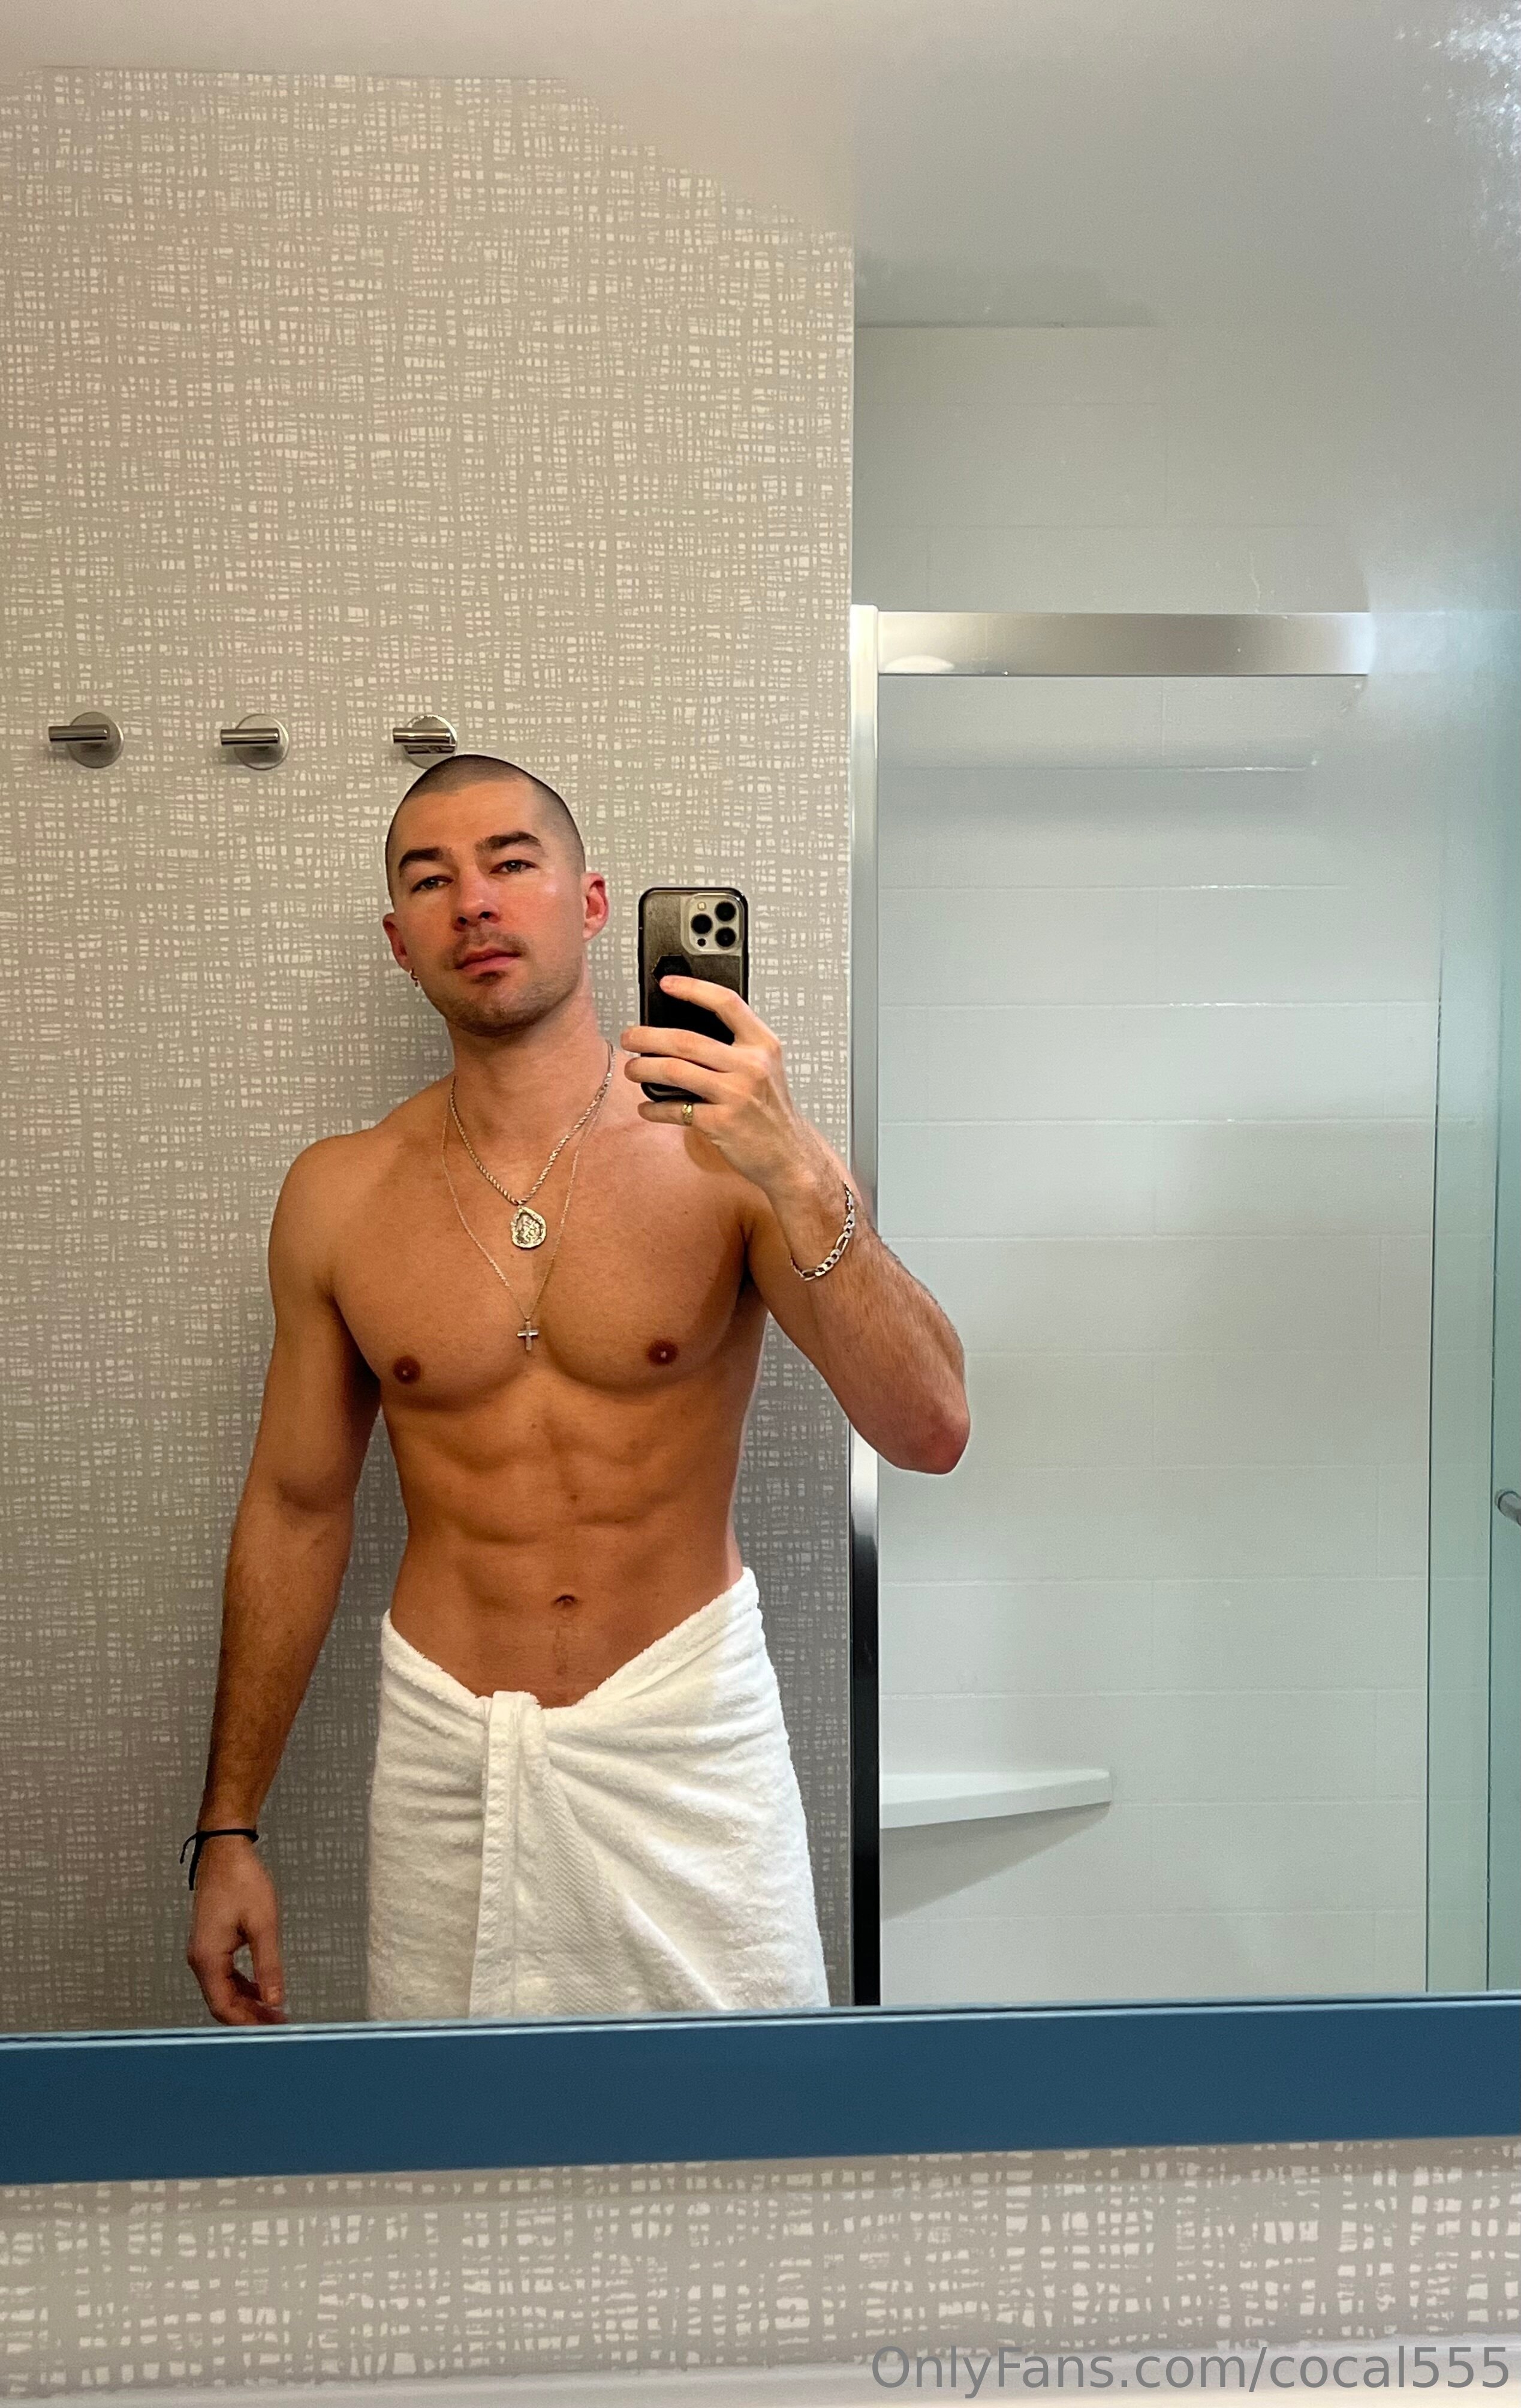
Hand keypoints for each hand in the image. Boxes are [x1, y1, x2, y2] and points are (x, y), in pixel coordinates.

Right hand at [185, 1837, 287, 2025]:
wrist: (225, 1851)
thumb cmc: (242, 1881)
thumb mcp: (263, 1924)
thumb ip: (268, 1965)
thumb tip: (275, 1999)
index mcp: (208, 1958)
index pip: (223, 2006)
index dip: (247, 2023)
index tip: (272, 2031)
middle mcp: (200, 1959)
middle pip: (222, 2002)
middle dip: (249, 2016)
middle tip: (278, 2024)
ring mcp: (203, 1951)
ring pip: (223, 1990)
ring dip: (247, 2002)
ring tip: (274, 2012)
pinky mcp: (210, 1943)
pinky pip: (224, 1975)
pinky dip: (243, 1986)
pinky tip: (262, 1989)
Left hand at [620, 977, 828, 1199]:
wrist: (790, 1154)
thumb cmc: (770, 1110)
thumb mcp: (765, 1068)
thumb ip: (735, 1047)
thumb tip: (681, 1032)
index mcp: (763, 1045)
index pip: (727, 1003)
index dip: (693, 989)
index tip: (666, 984)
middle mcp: (751, 1067)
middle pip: (687, 1040)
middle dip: (648, 1036)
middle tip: (629, 1037)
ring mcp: (736, 1095)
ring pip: (675, 1071)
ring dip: (643, 1069)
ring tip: (631, 1069)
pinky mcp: (722, 1124)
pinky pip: (676, 1110)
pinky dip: (654, 1108)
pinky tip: (645, 1106)